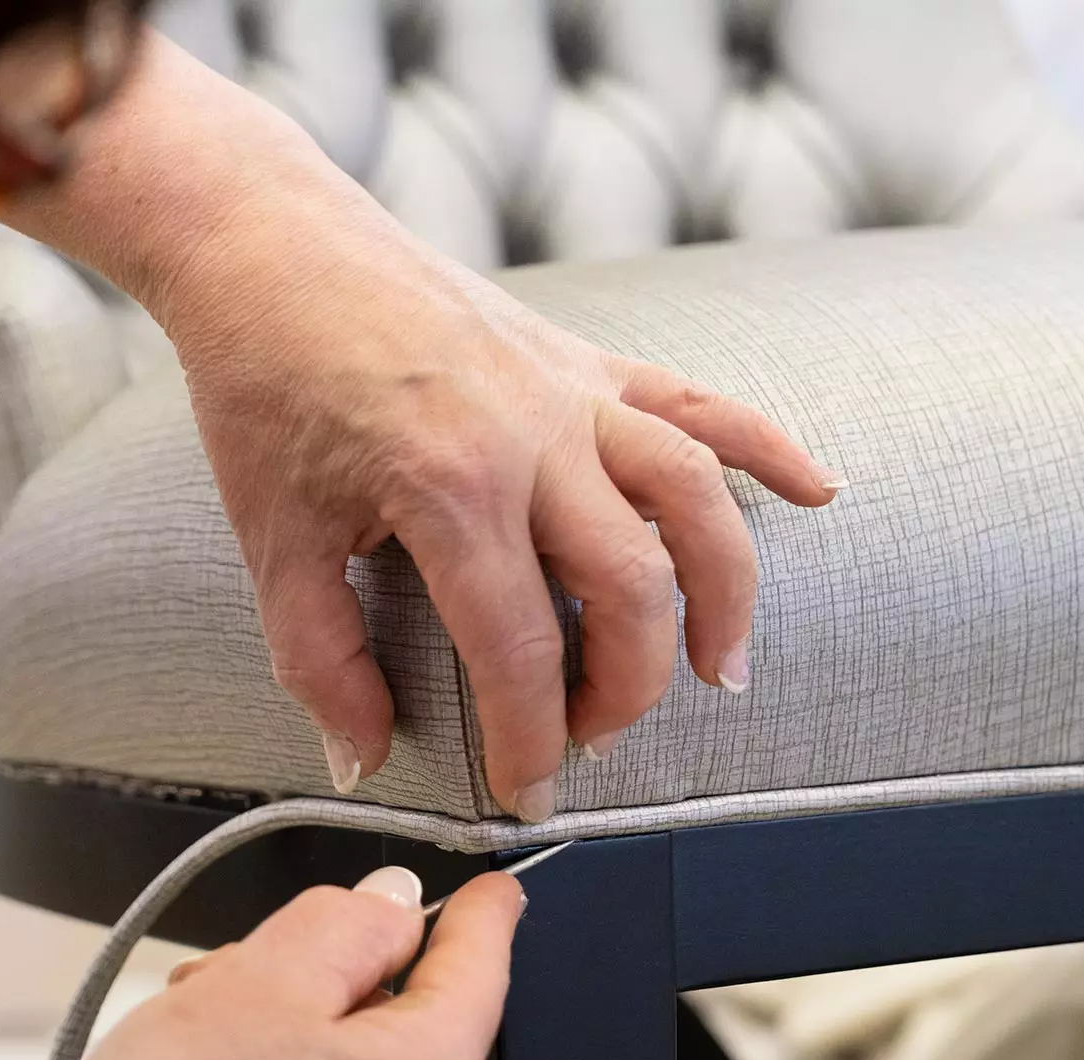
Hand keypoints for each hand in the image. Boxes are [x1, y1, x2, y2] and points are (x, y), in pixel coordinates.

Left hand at [11, 32, 842, 820]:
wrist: (272, 245)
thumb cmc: (264, 385)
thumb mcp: (273, 537)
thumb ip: (321, 660)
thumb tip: (360, 760)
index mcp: (449, 489)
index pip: (520, 650)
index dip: (531, 740)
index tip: (529, 790)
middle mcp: (531, 438)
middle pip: (632, 586)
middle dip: (628, 686)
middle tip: (597, 734)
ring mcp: (570, 390)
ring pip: (693, 497)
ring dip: (723, 592)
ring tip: (723, 668)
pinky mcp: (585, 355)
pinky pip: (699, 400)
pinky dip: (766, 447)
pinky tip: (818, 492)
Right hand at [44, 869, 522, 1059]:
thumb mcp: (258, 983)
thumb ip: (345, 925)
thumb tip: (396, 903)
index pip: (483, 964)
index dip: (479, 910)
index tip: (491, 888)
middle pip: (403, 1012)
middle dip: (328, 972)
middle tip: (247, 964)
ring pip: (351, 1059)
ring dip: (282, 1024)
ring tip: (196, 1033)